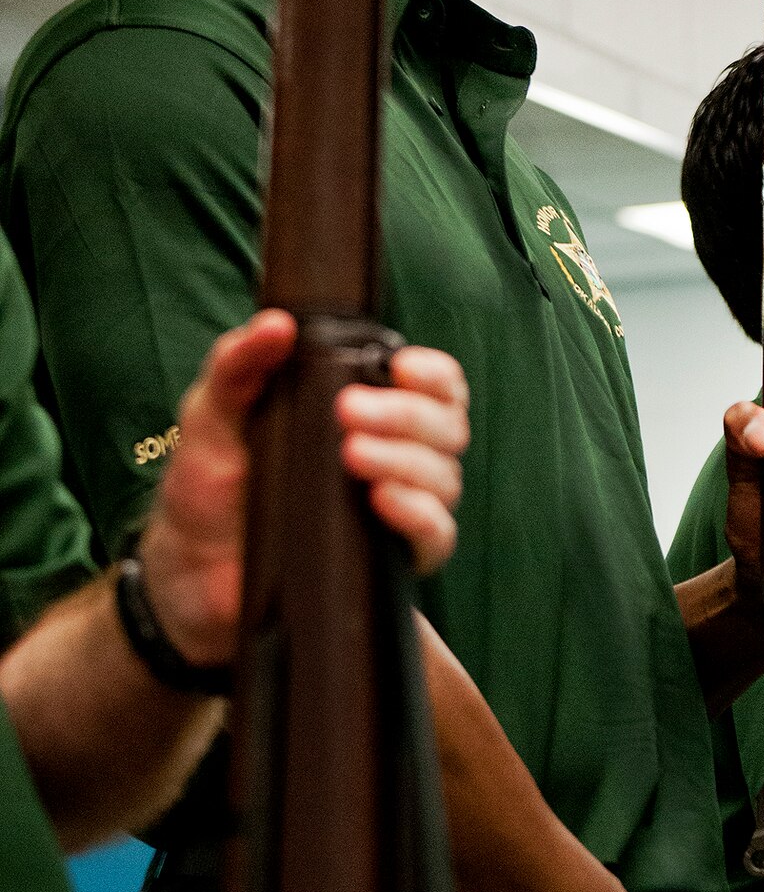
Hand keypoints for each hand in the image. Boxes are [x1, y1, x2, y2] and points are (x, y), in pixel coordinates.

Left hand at [138, 312, 470, 666]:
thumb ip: (239, 362)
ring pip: (445, 479)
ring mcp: (399, 513)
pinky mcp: (391, 562)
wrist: (189, 567)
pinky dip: (416, 513)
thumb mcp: (213, 412)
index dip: (432, 376)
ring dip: (406, 460)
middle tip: (348, 413)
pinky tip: (380, 500)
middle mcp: (396, 461)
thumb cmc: (208, 486)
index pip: (436, 389)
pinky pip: (435, 537)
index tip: (398, 368)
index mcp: (369, 416)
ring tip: (351, 455)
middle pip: (447, 429)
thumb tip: (278, 324)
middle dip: (407, 415)